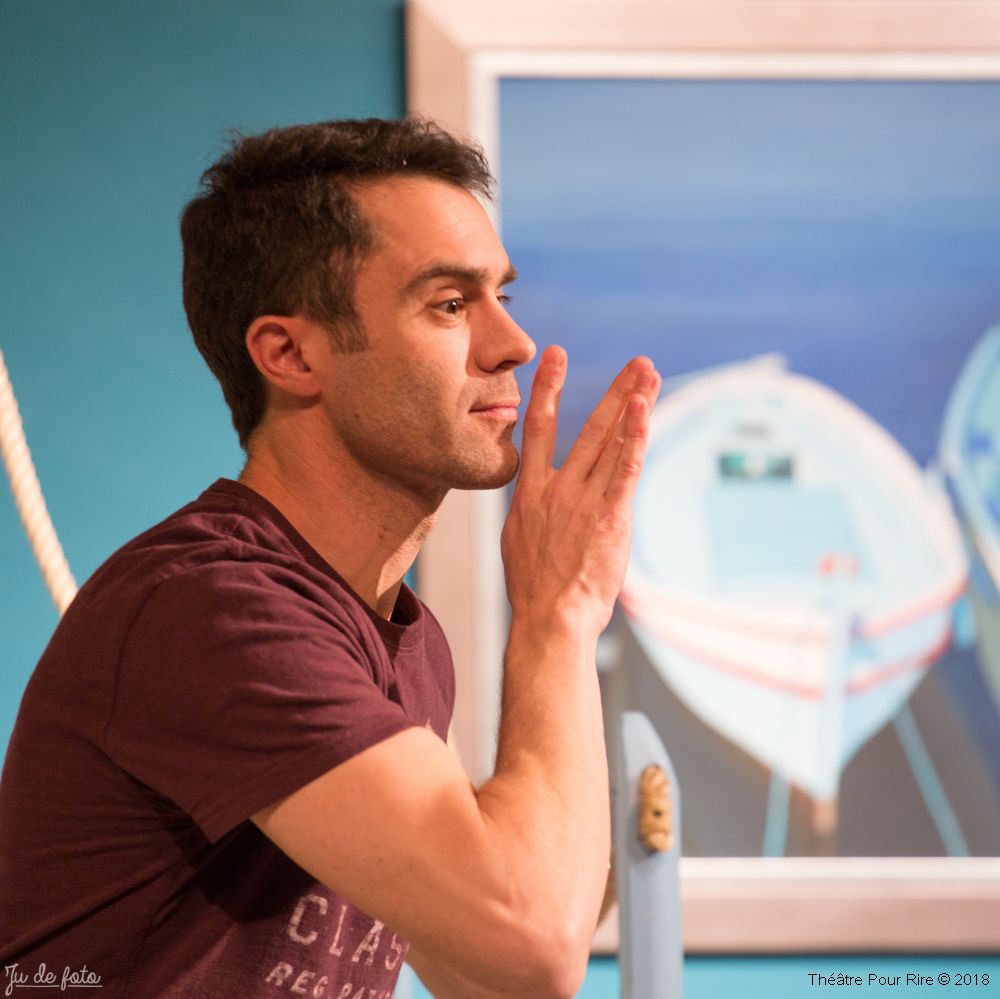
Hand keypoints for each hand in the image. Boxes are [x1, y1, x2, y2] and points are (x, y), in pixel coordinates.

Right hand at [501, 347, 659, 639]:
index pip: (538, 429)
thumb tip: (536, 502)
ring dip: (633, 404)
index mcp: (531, 494)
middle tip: (637, 362)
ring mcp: (583, 501)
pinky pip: (624, 469)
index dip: (547, 389)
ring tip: (649, 374)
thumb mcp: (518, 542)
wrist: (548, 619)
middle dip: (616, 392)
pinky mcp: (609, 518)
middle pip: (590, 428)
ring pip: (611, 442)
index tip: (554, 358)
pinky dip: (634, 438)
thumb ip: (531, 513)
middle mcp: (557, 489)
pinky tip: (642, 410)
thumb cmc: (534, 591)